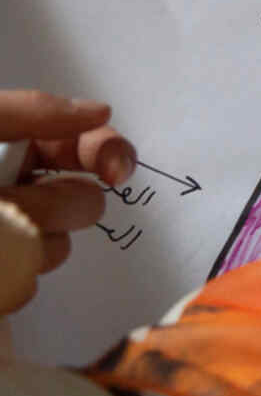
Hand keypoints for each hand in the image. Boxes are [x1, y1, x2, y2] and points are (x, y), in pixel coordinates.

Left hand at [0, 91, 135, 309]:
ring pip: (57, 248)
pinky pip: (28, 285)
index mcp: (14, 154)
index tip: (115, 172)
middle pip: (82, 201)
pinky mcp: (5, 277)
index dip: (106, 153)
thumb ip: (29, 111)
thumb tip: (100, 111)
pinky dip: (12, 275)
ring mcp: (13, 239)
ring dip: (31, 243)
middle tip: (18, 207)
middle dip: (58, 204)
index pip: (84, 148)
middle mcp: (18, 196)